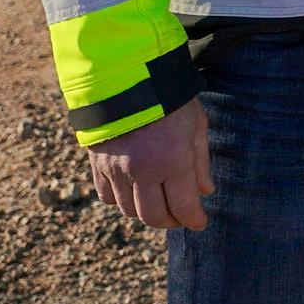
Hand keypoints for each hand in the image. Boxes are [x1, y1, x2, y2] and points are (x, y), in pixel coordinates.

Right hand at [85, 99, 210, 229]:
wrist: (126, 79)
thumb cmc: (170, 99)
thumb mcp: (196, 125)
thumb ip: (200, 161)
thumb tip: (205, 192)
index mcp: (172, 160)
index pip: (183, 206)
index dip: (193, 219)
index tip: (200, 223)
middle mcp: (142, 171)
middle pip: (153, 216)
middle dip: (170, 221)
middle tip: (181, 217)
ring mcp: (117, 170)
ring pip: (129, 210)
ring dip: (147, 212)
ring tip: (161, 203)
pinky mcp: (97, 166)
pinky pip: (107, 197)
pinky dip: (122, 201)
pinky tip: (135, 192)